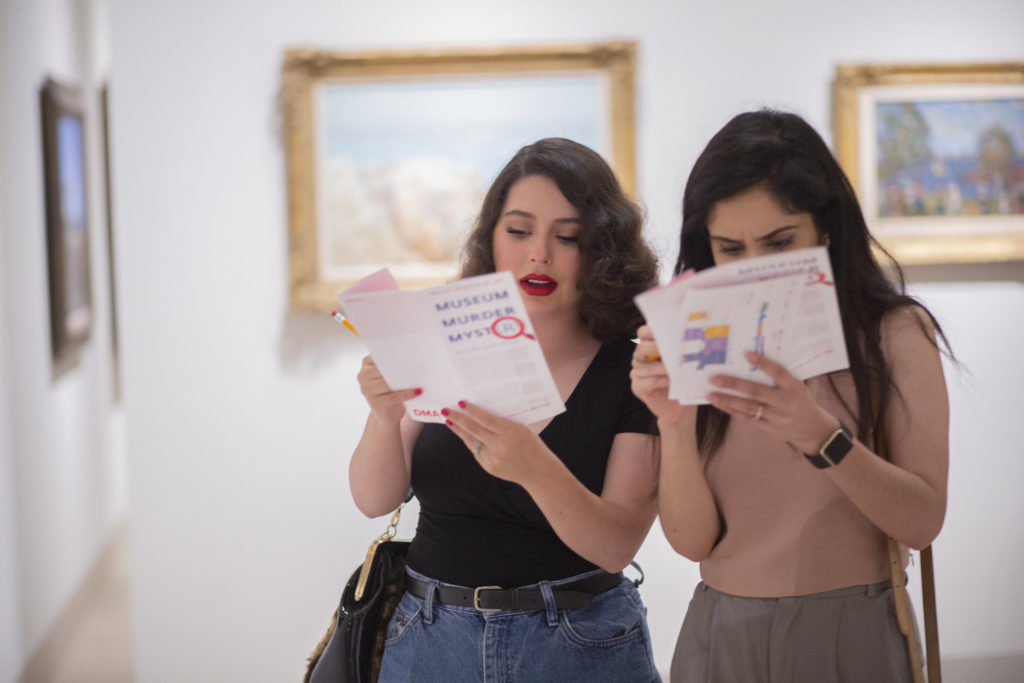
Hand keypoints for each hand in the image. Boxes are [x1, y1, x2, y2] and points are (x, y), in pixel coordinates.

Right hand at [356, 355, 420, 424]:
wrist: (386, 413)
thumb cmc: (390, 389)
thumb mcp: (389, 374)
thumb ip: (394, 365)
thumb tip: (410, 359)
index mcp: (366, 364)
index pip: (379, 355)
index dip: (393, 354)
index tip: (406, 352)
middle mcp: (363, 376)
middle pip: (383, 369)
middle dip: (400, 368)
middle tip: (417, 365)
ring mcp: (367, 390)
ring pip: (387, 383)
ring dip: (405, 381)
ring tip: (418, 379)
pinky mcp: (375, 403)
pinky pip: (393, 397)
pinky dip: (407, 394)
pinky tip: (417, 392)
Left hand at [443, 401, 552, 485]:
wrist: (537, 471)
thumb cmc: (531, 445)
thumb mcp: (521, 429)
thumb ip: (503, 422)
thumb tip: (482, 412)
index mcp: (510, 432)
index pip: (486, 419)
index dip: (472, 411)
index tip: (461, 402)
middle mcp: (500, 446)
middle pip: (473, 430)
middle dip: (458, 419)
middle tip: (446, 410)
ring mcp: (493, 458)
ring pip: (471, 441)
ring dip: (459, 430)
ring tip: (449, 420)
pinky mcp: (488, 467)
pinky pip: (476, 451)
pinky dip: (469, 441)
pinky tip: (463, 433)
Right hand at [630, 325, 690, 423]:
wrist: (679, 406)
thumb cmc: (682, 380)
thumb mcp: (683, 362)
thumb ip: (679, 350)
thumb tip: (687, 336)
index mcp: (650, 348)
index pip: (643, 333)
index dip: (650, 331)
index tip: (665, 331)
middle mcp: (641, 359)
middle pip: (640, 348)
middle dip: (655, 348)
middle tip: (670, 350)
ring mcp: (637, 374)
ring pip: (643, 366)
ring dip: (661, 367)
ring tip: (675, 369)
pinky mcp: (637, 388)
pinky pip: (646, 381)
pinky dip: (660, 380)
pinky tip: (671, 381)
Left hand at [706, 351, 837, 453]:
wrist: (812, 428)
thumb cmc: (799, 399)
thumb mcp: (796, 385)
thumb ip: (778, 376)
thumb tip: (751, 359)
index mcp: (793, 387)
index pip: (778, 372)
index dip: (763, 363)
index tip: (746, 353)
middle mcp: (785, 402)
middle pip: (756, 391)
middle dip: (733, 385)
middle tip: (714, 378)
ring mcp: (777, 416)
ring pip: (748, 407)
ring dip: (727, 400)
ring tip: (710, 393)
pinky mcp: (769, 428)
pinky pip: (747, 418)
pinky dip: (732, 410)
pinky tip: (719, 403)